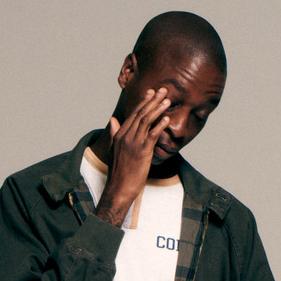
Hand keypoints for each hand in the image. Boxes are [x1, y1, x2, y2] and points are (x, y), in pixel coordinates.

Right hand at [95, 89, 170, 225]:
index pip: (133, 114)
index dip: (143, 102)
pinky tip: (167, 118)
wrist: (118, 189)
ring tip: (168, 100)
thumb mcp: (112, 150)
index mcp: (119, 135)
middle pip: (141, 113)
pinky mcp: (142, 152)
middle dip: (153, 100)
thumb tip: (113, 120)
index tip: (151, 92)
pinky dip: (160, 125)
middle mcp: (126, 136)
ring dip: (158, 109)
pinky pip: (152, 135)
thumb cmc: (118, 173)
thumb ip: (114, 133)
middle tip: (163, 90)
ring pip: (147, 121)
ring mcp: (134, 143)